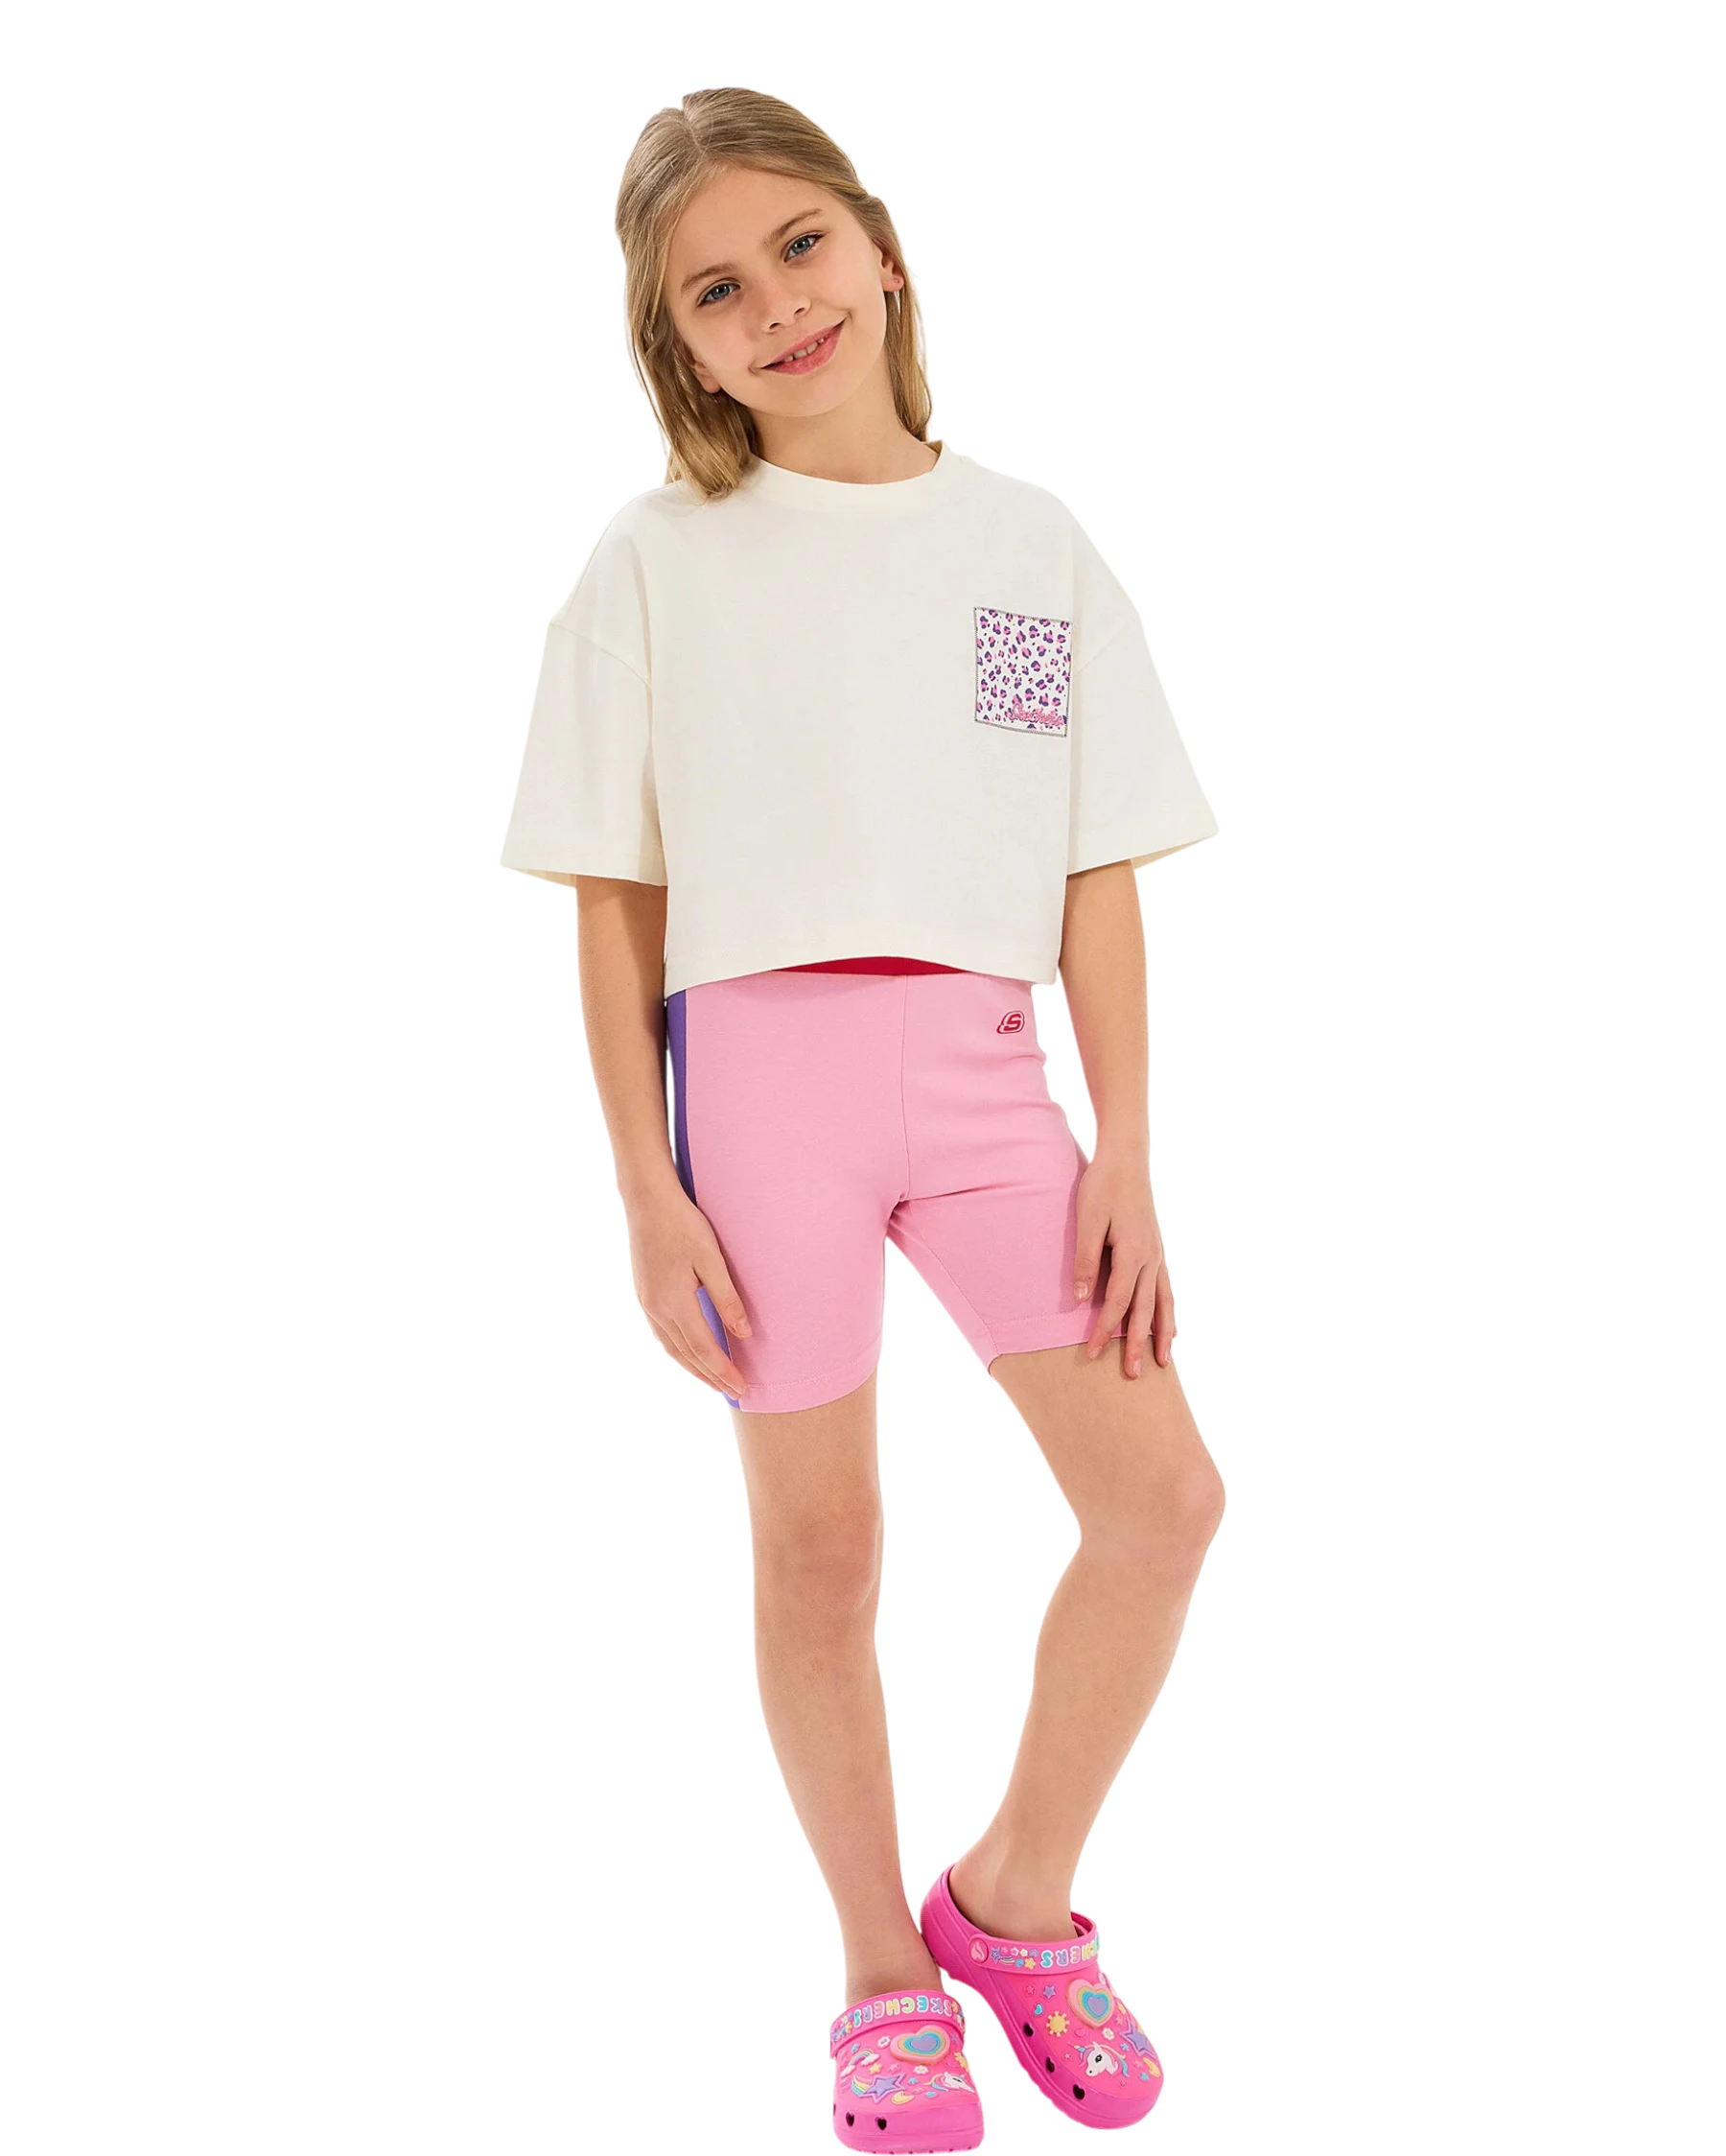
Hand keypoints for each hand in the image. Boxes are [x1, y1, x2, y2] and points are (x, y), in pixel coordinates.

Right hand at [623, 1183, 752, 1398]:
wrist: (648, 1201)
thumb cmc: (683, 1224)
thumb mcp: (711, 1259)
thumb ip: (727, 1298)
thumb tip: (744, 1334)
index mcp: (675, 1302)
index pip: (705, 1348)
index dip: (725, 1371)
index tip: (743, 1388)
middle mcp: (657, 1309)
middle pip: (687, 1355)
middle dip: (712, 1376)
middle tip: (734, 1394)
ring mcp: (647, 1304)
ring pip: (672, 1348)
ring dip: (694, 1368)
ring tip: (714, 1382)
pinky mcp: (645, 1295)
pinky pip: (662, 1335)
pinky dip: (678, 1351)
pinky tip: (688, 1354)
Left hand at [1072, 1150, 1177, 1376]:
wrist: (1124, 1160)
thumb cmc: (1102, 1187)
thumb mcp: (1087, 1221)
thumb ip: (1085, 1261)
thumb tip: (1079, 1300)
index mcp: (1132, 1253)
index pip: (1117, 1303)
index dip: (1104, 1331)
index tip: (1091, 1354)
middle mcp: (1150, 1258)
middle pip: (1143, 1310)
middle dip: (1137, 1344)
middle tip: (1132, 1375)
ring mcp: (1157, 1255)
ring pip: (1161, 1303)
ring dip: (1159, 1334)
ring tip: (1161, 1363)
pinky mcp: (1156, 1251)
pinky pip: (1166, 1289)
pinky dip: (1167, 1312)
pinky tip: (1168, 1328)